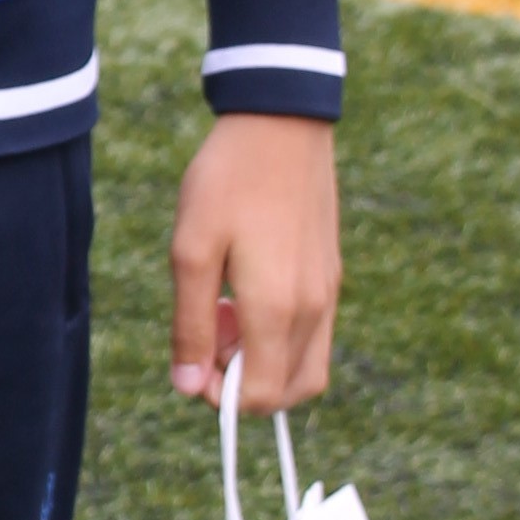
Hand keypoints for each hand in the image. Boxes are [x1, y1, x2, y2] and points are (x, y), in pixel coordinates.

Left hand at [170, 113, 340, 413]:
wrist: (281, 122)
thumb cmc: (227, 182)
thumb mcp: (190, 250)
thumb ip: (190, 325)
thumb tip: (187, 386)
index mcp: (278, 308)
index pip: (260, 396)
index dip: (220, 396)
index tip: (192, 360)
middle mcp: (314, 309)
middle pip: (288, 392)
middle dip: (243, 382)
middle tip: (209, 334)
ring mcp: (329, 293)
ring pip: (306, 368)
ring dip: (263, 362)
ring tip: (226, 312)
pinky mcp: (332, 276)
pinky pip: (313, 336)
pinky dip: (280, 338)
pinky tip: (247, 293)